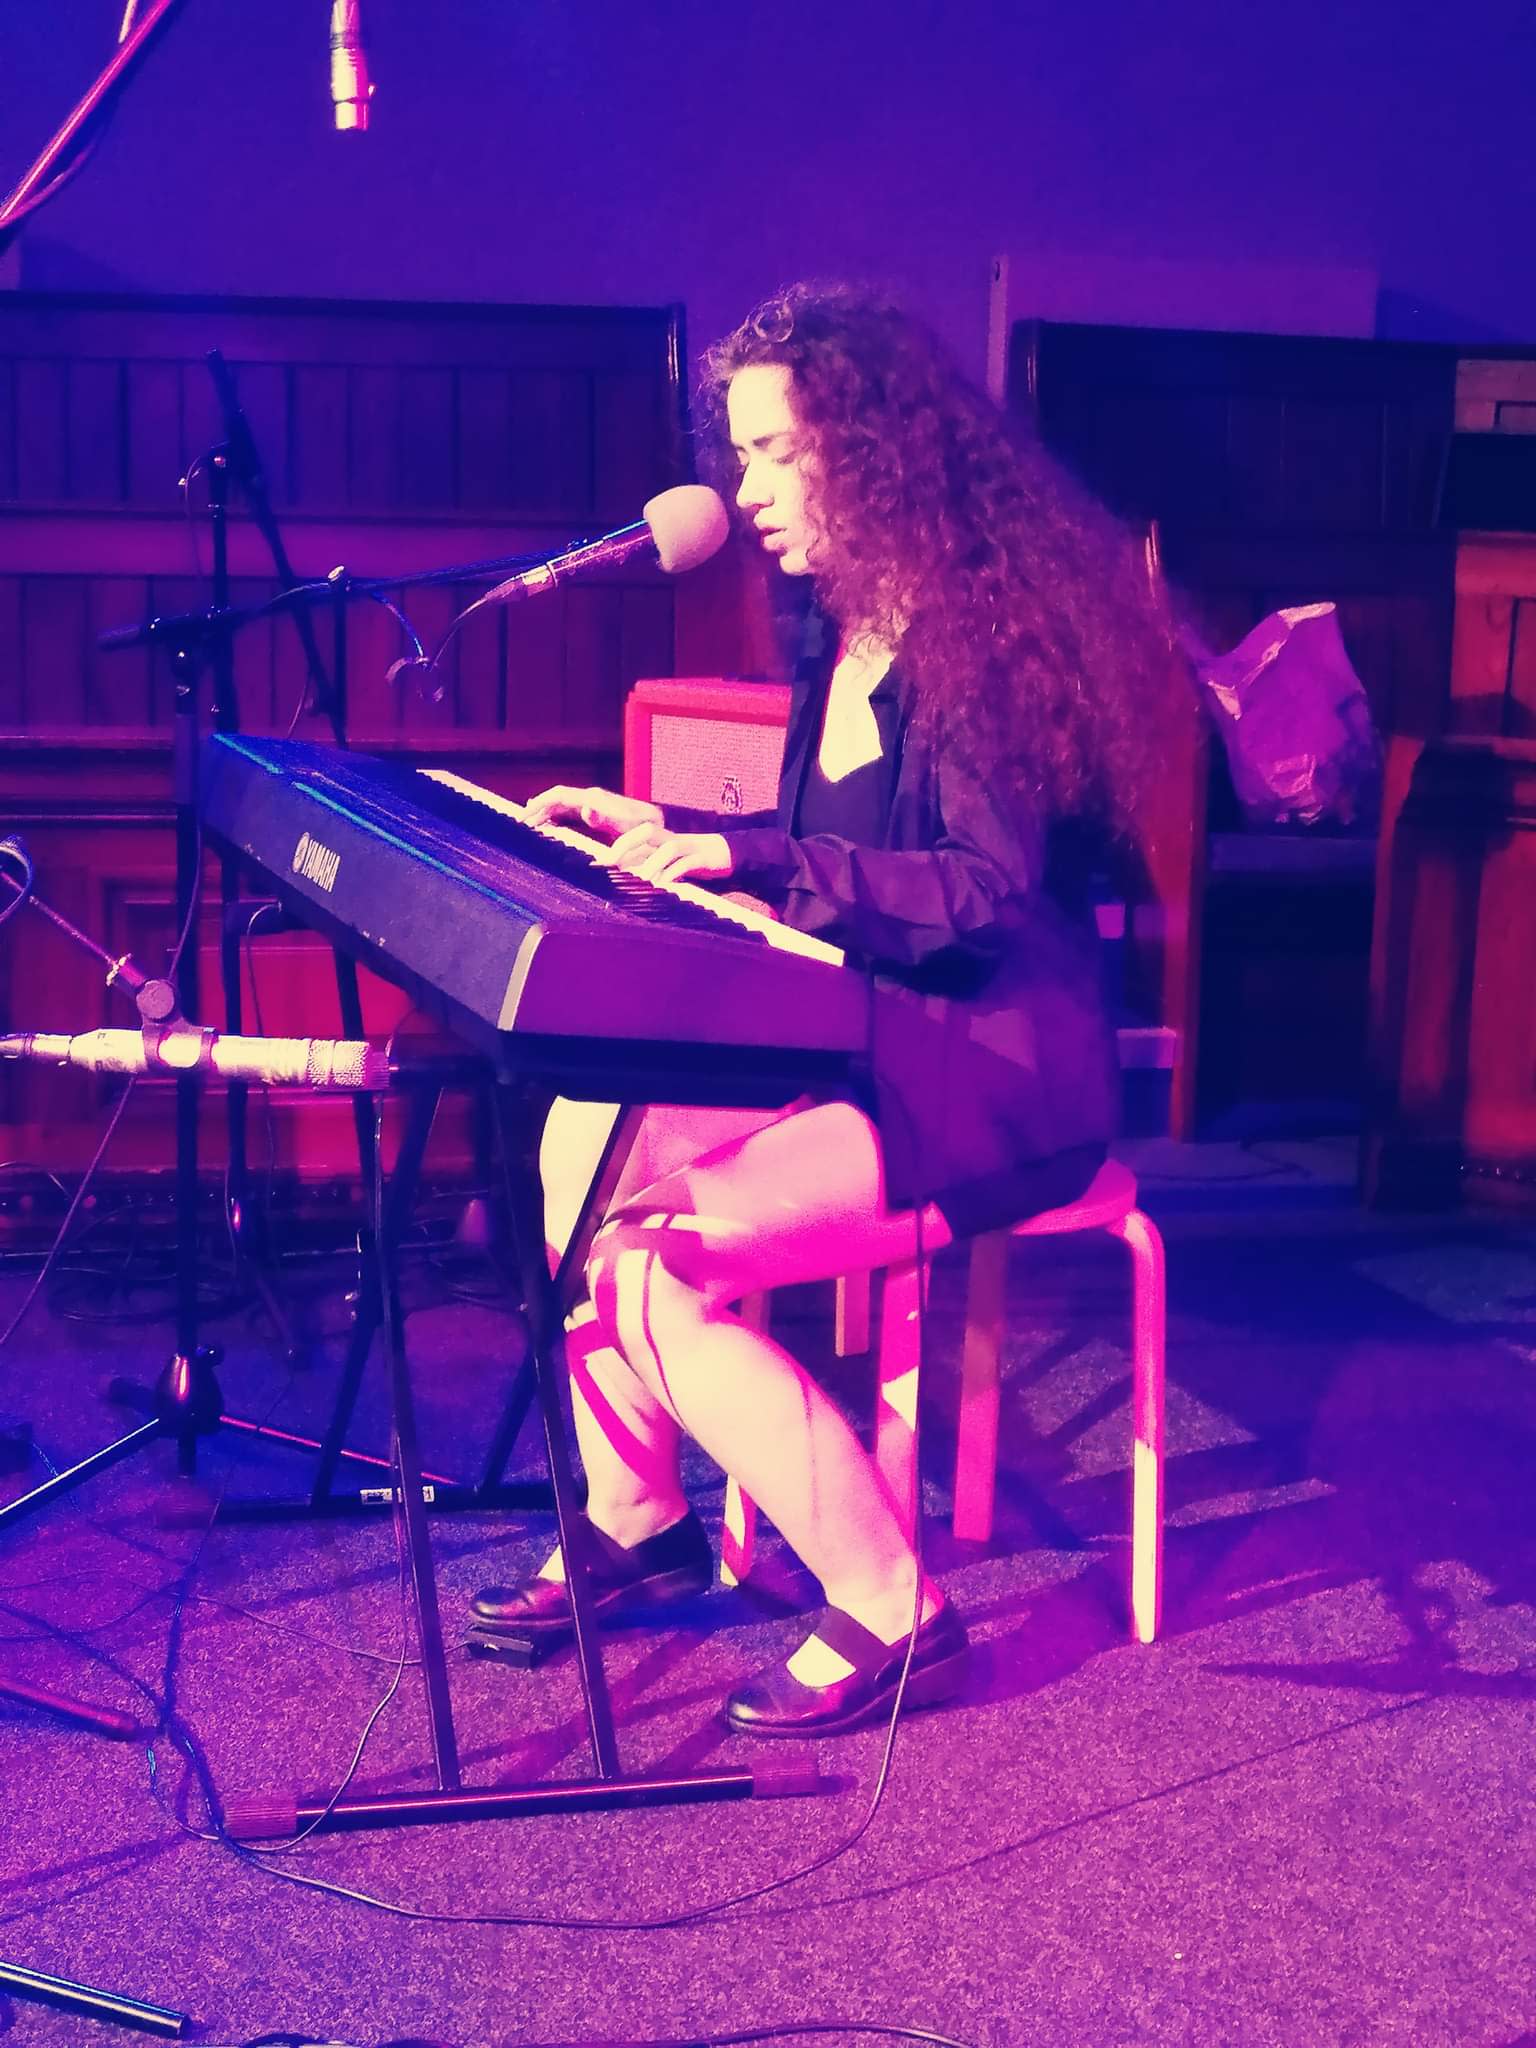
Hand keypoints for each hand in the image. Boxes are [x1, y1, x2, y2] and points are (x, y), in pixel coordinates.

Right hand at [524, 784, 661, 840]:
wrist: (657, 824)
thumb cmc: (644, 828)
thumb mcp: (627, 825)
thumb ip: (606, 817)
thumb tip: (585, 810)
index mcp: (593, 798)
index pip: (559, 795)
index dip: (540, 803)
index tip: (524, 814)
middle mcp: (591, 797)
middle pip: (556, 798)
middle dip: (537, 807)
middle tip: (519, 821)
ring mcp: (593, 803)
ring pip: (561, 803)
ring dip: (544, 811)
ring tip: (528, 822)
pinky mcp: (596, 811)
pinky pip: (570, 810)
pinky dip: (556, 815)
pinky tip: (548, 823)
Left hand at [607, 820, 733, 885]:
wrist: (725, 853)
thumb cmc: (688, 859)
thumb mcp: (663, 862)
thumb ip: (644, 864)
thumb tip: (620, 873)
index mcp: (659, 840)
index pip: (633, 836)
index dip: (615, 847)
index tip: (598, 863)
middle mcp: (670, 839)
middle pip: (646, 830)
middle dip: (627, 843)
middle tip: (611, 863)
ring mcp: (688, 847)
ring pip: (668, 847)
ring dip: (653, 863)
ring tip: (640, 880)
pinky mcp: (703, 858)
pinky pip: (687, 863)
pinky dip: (674, 873)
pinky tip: (664, 885)